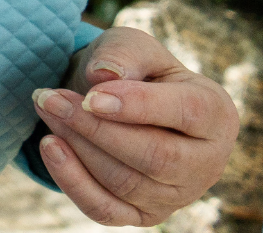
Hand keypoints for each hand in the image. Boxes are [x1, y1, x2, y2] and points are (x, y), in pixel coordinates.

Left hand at [30, 25, 237, 226]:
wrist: (118, 101)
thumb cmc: (133, 70)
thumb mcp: (132, 46)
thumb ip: (123, 54)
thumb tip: (103, 75)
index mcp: (215, 114)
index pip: (187, 114)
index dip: (138, 105)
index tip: (90, 95)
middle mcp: (207, 163)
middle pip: (156, 157)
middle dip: (96, 127)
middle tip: (50, 98)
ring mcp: (178, 195)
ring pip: (126, 183)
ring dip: (78, 146)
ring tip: (46, 109)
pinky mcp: (144, 215)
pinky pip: (106, 210)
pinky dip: (72, 181)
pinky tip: (50, 146)